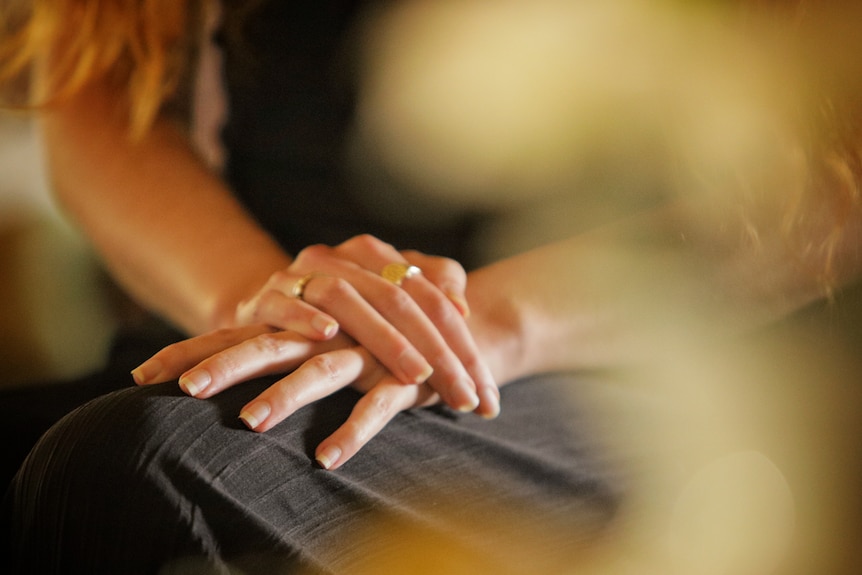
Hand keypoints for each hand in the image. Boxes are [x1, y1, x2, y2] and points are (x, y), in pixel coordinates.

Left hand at [134, 324, 440, 469]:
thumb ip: (284, 330)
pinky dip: (353, 431)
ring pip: (320, 370)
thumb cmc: (384, 326)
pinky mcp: (404, 376)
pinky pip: (377, 405)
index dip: (194, 350)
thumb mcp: (333, 328)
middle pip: (269, 344)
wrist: (457, 319)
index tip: (142, 375)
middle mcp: (330, 329)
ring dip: (285, 394)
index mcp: (305, 318)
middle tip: (185, 391)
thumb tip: (226, 339)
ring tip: (250, 422)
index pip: (240, 331)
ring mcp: (366, 350)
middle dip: (225, 366)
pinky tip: (326, 458)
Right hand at [232, 234, 498, 416]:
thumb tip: (462, 307)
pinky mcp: (264, 298)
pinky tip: (328, 334)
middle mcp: (340, 258)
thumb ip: (430, 289)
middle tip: (463, 397)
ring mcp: (300, 275)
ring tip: (418, 375)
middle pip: (398, 299)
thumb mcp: (387, 300)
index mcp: (374, 255)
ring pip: (347, 298)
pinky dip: (304, 316)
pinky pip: (284, 303)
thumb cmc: (342, 312)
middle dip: (436, 353)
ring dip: (384, 339)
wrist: (266, 308)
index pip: (430, 295)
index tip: (486, 395)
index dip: (463, 344)